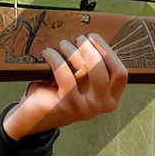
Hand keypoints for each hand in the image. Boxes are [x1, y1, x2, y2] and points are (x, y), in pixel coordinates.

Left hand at [1, 33, 126, 139]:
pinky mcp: (67, 104)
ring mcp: (85, 107)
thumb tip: (91, 41)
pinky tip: (48, 53)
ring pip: (85, 70)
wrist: (33, 117)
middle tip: (78, 38)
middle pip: (104, 69)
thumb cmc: (59, 94)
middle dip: (90, 48)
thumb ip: (92, 69)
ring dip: (72, 51)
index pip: (120, 73)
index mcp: (110, 99)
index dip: (108, 51)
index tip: (93, 38)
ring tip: (63, 44)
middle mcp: (101, 105)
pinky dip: (56, 58)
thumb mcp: (82, 83)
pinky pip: (64, 73)